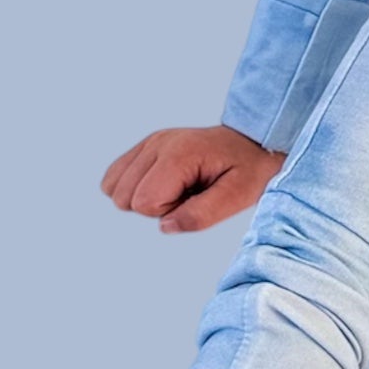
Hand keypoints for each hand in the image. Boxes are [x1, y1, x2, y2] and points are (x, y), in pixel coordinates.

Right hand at [100, 123, 286, 232]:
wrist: (254, 143)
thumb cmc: (249, 170)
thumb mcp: (237, 196)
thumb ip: (202, 214)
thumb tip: (165, 226)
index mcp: (179, 153)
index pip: (144, 202)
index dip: (169, 211)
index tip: (195, 198)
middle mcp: (158, 143)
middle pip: (124, 197)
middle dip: (155, 206)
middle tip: (189, 193)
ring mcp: (149, 142)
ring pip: (114, 189)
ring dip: (144, 197)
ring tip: (179, 187)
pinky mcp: (145, 146)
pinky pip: (114, 177)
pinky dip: (134, 188)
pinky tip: (164, 184)